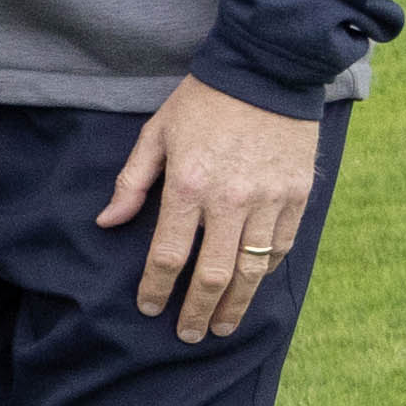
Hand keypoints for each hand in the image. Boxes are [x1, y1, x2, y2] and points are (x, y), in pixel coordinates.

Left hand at [105, 74, 326, 340]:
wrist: (267, 71)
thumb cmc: (203, 103)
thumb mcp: (156, 134)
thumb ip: (132, 182)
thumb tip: (107, 223)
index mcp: (187, 185)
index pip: (168, 255)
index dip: (156, 289)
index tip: (150, 309)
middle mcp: (230, 200)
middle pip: (212, 274)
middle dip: (198, 311)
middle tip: (188, 335)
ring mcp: (269, 200)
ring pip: (251, 269)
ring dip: (236, 304)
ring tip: (223, 326)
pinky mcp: (298, 195)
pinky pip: (281, 245)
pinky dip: (265, 271)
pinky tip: (251, 286)